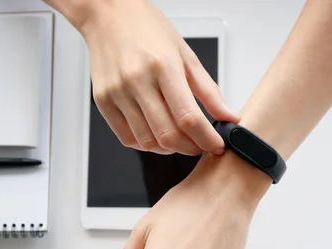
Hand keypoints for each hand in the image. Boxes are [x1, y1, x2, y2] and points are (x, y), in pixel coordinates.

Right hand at [80, 0, 238, 155]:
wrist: (109, 15)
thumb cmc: (147, 29)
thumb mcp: (185, 54)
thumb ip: (208, 90)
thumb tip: (228, 115)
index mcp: (163, 66)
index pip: (189, 117)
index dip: (206, 139)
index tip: (216, 145)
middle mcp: (137, 81)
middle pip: (168, 135)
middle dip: (190, 148)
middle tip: (200, 145)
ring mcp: (117, 93)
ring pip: (147, 141)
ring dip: (168, 149)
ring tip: (179, 140)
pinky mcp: (103, 102)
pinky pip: (126, 138)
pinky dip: (146, 145)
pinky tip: (156, 136)